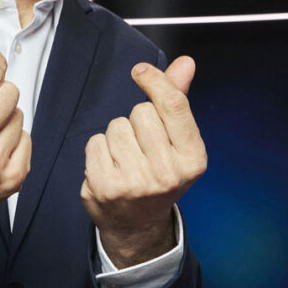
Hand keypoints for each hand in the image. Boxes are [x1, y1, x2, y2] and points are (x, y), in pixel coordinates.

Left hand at [80, 56, 206, 267]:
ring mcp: (135, 182)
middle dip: (138, 120)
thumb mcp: (178, 142)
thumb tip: (185, 63)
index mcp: (192, 159)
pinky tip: (111, 167)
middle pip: (141, 112)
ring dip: (117, 136)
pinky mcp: (105, 186)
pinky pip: (95, 141)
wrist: (138, 224)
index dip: (156, 81)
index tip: (141, 71)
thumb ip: (178, 100)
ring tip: (127, 158)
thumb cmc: (159, 174)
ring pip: (116, 125)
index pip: (173, 105)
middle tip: (143, 145)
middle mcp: (167, 173)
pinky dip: (99, 149)